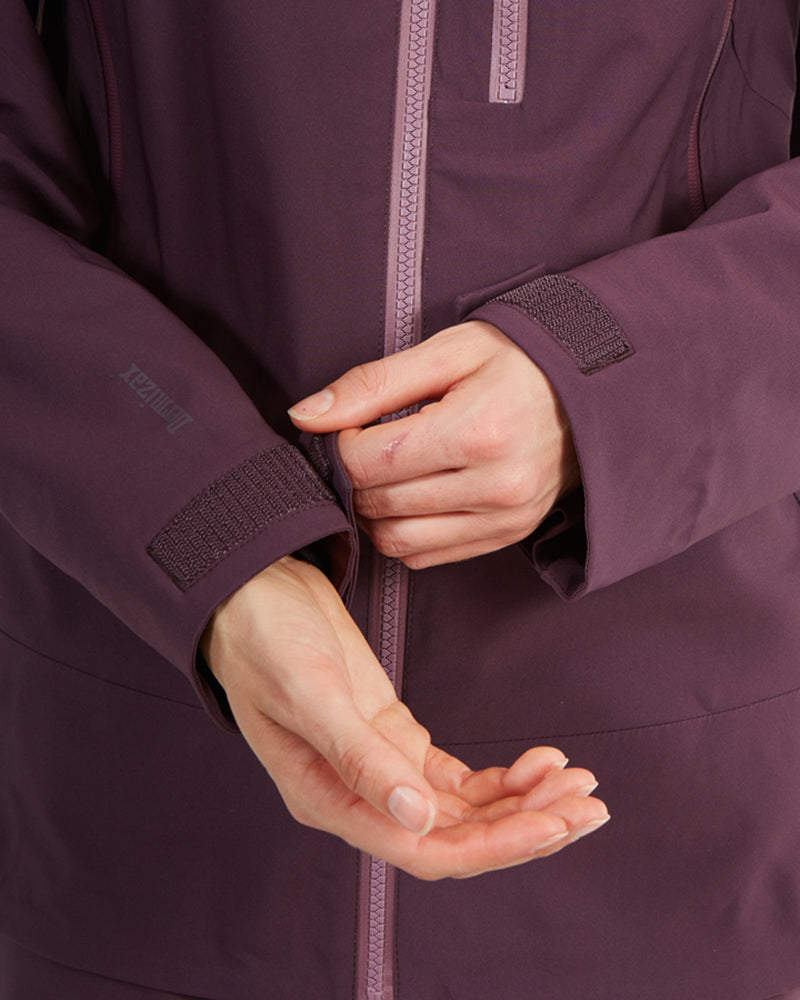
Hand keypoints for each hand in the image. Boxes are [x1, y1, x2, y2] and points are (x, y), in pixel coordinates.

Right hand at [202, 555, 607, 878]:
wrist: (255, 592)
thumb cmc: (265, 640)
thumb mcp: (309, 692)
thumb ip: (360, 758)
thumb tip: (419, 819)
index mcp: (330, 799)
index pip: (427, 848)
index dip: (495, 844)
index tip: (553, 824)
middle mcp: (359, 796)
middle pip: (458, 836)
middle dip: (526, 825)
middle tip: (589, 805)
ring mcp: (380, 768)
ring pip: (465, 810)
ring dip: (523, 801)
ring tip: (577, 782)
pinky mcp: (394, 738)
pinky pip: (458, 776)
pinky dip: (503, 774)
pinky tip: (539, 760)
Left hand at [289, 321, 578, 567]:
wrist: (587, 393)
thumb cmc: (516, 363)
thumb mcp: (446, 353)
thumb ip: (371, 384)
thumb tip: (305, 416)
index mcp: (477, 432)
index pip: (367, 462)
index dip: (343, 444)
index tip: (356, 425)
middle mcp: (495, 486)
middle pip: (378, 504)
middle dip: (356, 478)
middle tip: (368, 446)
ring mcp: (505, 520)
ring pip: (397, 541)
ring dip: (375, 512)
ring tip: (389, 473)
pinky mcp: (507, 537)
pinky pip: (427, 557)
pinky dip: (405, 533)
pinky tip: (414, 497)